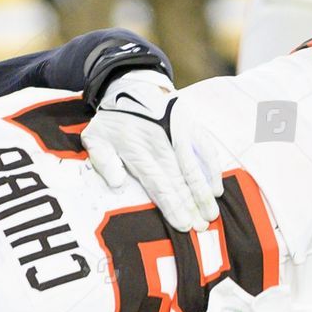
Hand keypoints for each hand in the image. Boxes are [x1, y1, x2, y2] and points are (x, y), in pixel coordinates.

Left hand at [82, 69, 229, 231]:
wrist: (130, 84)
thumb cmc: (113, 120)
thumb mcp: (95, 137)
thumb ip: (103, 161)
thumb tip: (117, 183)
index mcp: (136, 150)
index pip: (158, 183)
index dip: (172, 205)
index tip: (183, 224)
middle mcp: (160, 141)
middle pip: (179, 179)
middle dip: (192, 205)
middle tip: (202, 228)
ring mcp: (177, 131)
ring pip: (194, 166)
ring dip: (203, 192)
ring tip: (211, 214)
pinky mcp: (190, 124)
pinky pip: (205, 148)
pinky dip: (212, 168)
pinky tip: (216, 188)